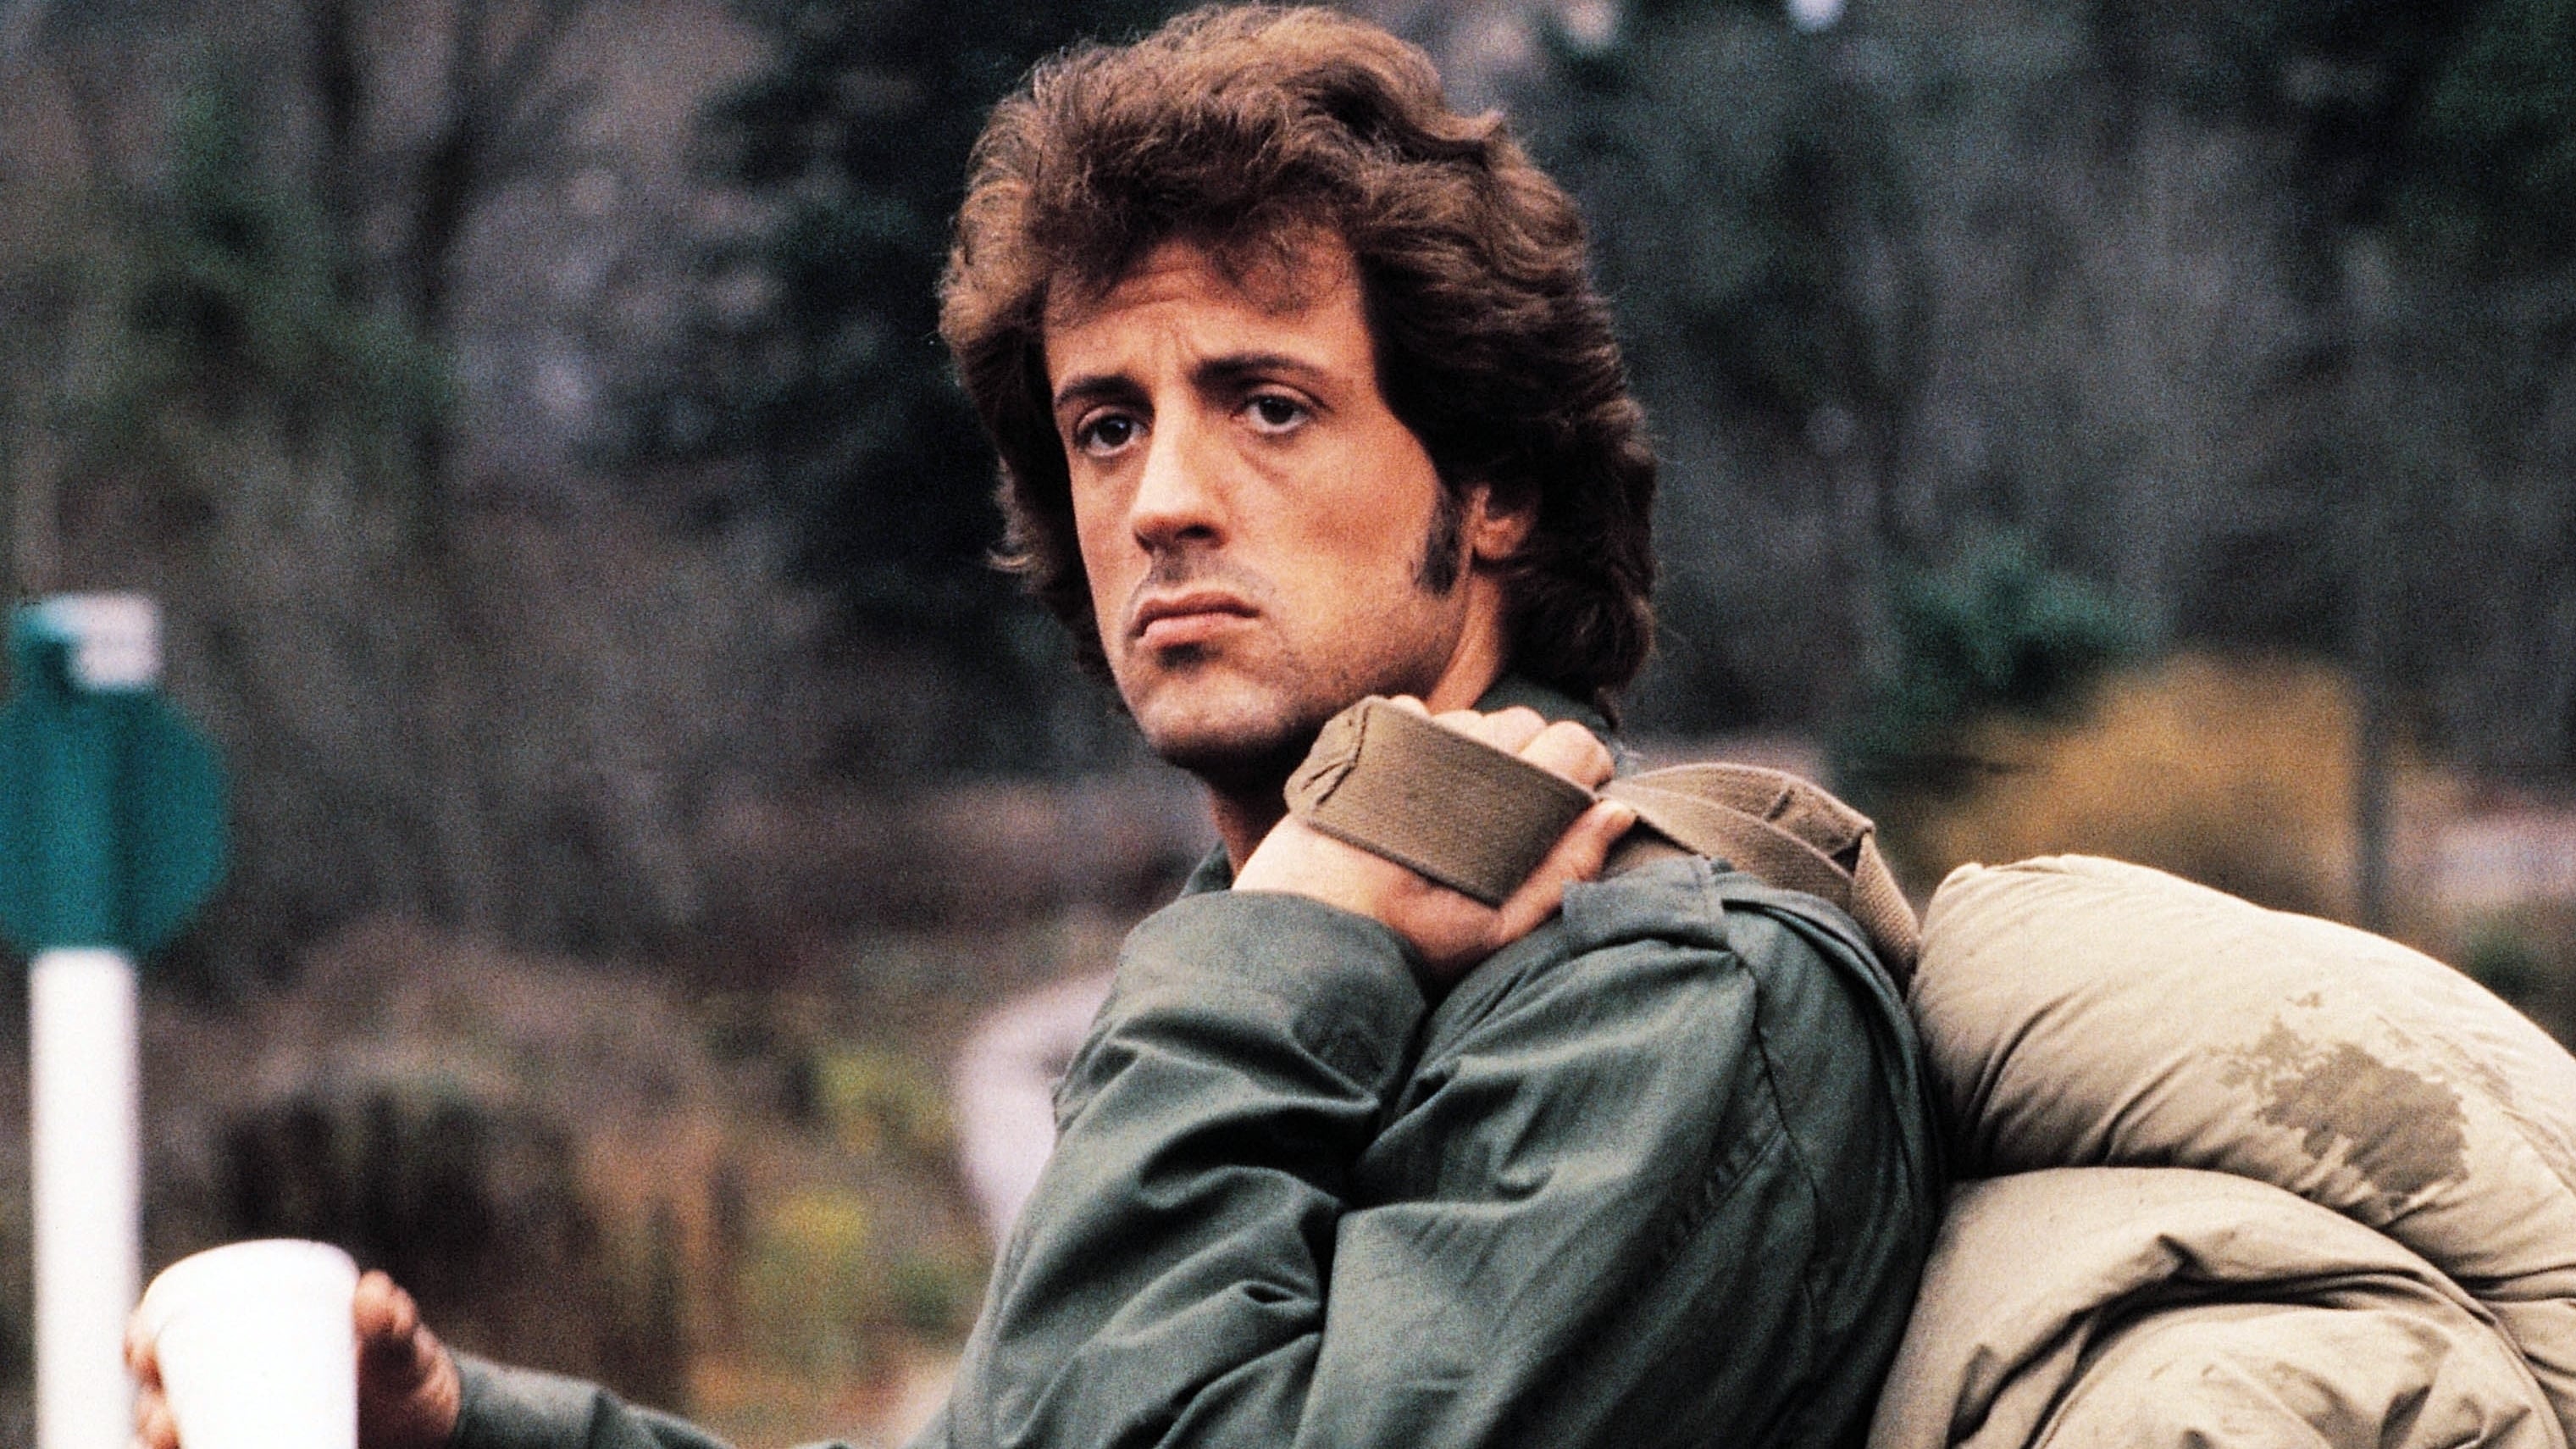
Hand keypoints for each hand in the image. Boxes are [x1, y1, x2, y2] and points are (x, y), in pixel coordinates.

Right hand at [130, 1270, 462, 1448]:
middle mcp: (236, 1390)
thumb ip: (392, 1323)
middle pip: (166, 1398)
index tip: (142, 1348)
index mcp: (252, 1343)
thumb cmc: (406, 1374)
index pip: (177, 1336)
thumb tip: (372, 1293)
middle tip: (166, 1418)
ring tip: (174, 1445)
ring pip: (181, 1439)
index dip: (142, 1340)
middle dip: (150, 1409)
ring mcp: (247, 1430)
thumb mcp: (401, 1349)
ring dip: (161, 1444)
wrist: (433, 1426)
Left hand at [1236, 699, 1633, 981]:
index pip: (1571, 743)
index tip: (1577, 800)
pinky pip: (1416, 716)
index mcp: (1495, 799)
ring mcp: (1404, 739)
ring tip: (1456, 812)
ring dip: (1478, 753)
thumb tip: (1618, 811)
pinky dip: (1424, 742)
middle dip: (1535, 760)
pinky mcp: (1361, 737)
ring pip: (1472, 720)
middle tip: (1514, 815)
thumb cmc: (1402, 945)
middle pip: (1525, 724)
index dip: (1587, 767)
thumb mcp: (1496, 929)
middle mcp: (1454, 754)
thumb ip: (1565, 871)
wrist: (1297, 932)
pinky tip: (1413, 791)